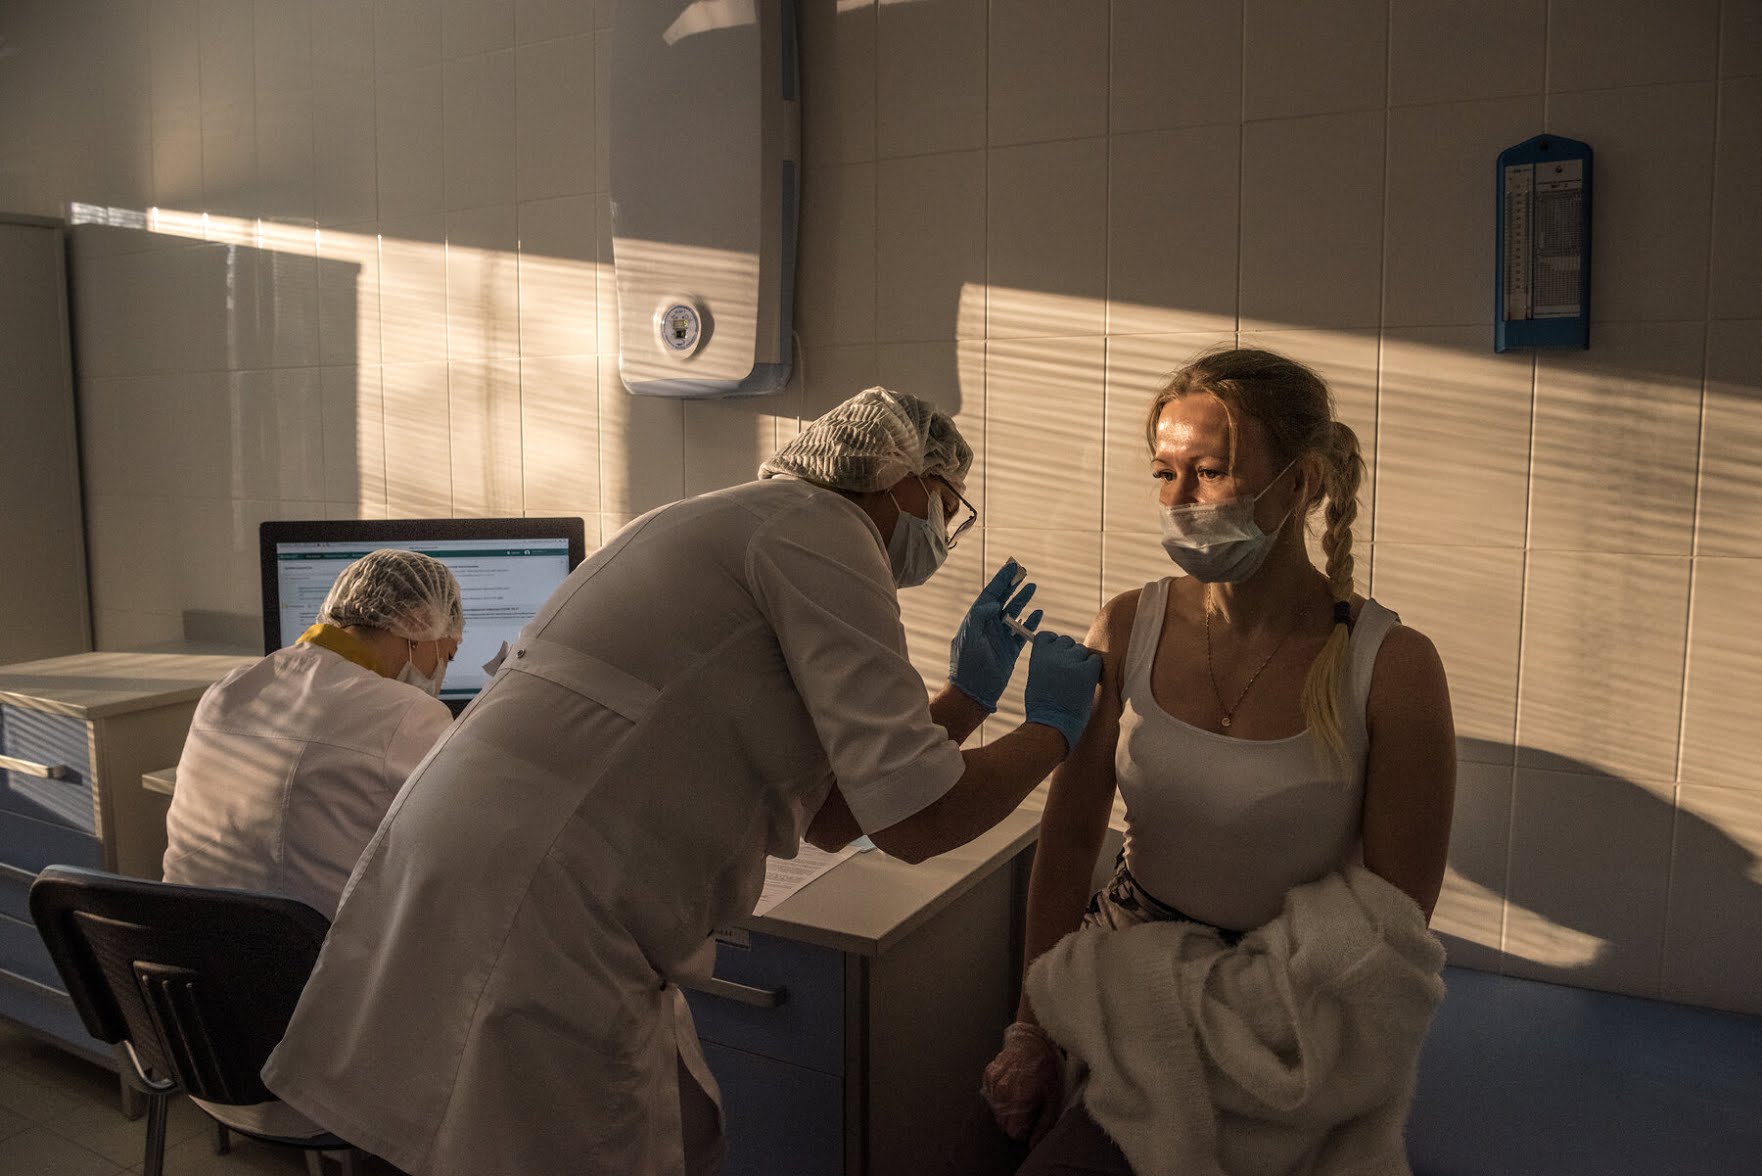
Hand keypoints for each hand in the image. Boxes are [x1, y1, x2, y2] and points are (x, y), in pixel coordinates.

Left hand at [948, 560, 1042, 711]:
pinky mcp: (1010, 650)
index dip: (1001, 580)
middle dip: (1013, 586)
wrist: (973, 692)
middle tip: (1024, 572)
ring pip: (1014, 613)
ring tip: (1032, 588)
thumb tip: (993, 602)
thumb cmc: (966, 665)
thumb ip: (979, 617)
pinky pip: (1022, 632)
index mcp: (976, 620)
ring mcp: (1000, 637)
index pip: (990, 594)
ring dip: (1023, 601)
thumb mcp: (969, 637)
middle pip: (1003, 600)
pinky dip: (1030, 622)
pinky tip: (1038, 613)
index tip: (1011, 566)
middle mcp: (988, 626)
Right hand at [981, 1021, 1063, 1142]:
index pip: (1014, 1132)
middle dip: (1016, 1121)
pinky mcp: (988, 1075)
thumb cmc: (1046, 1068)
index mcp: (1018, 1100)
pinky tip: (1013, 1085)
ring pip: (996, 1111)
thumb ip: (1044, 1124)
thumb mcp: (1053, 1098)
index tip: (1033, 1120)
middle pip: (1003, 1124)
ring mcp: (992, 1084)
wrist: (1032, 1040)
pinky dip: (1000, 1096)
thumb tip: (1033, 1145)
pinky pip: (991, 1096)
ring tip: (1021, 1094)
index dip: (1025, 1130)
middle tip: (1030, 1107)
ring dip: (1007, 1109)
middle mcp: (1001, 1093)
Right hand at [1023, 632, 1102, 752]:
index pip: (1048, 636)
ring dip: (1081, 662)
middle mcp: (1054, 654)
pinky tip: (1085, 682)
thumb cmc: (1043, 707)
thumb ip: (1045, 662)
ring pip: (1082, 651)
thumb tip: (1057, 655)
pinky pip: (1095, 660)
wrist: (1052, 724)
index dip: (1054, 644)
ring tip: (1075, 682)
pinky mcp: (1087, 671)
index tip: (1056, 655)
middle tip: (1068, 673)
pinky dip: (1092, 669)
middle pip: (1067, 641)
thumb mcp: (1036, 678)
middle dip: (1069, 654)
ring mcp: (1071, 661)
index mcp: (1038, 655)